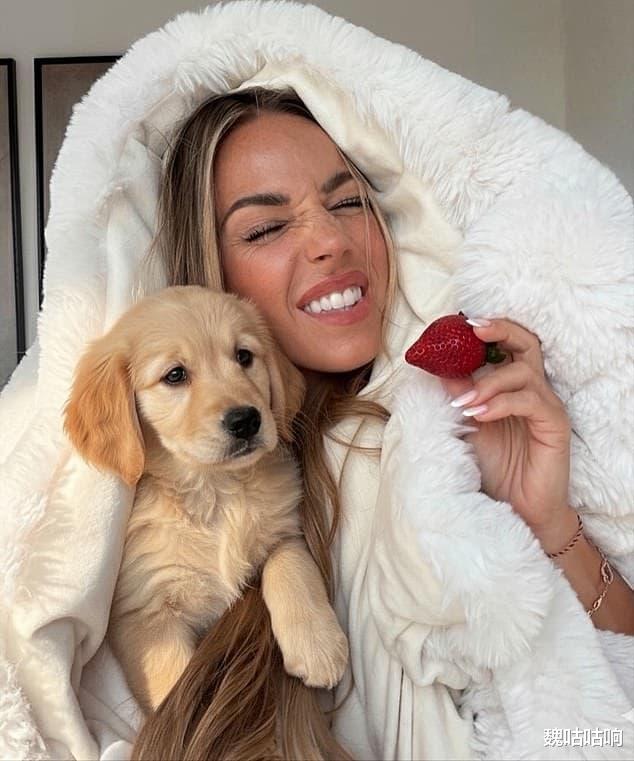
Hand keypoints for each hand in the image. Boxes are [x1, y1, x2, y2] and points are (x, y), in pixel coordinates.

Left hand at [439, 317, 571, 534]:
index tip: (457, 324)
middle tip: (472, 330)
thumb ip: (459, 395)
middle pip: (526, 342)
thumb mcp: (468, 424)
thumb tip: (438, 368)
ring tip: (463, 404)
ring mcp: (546, 405)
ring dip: (488, 382)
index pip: (506, 345)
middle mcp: (532, 388)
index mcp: (512, 384)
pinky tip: (479, 415)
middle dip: (500, 331)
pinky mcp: (555, 424)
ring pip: (524, 372)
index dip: (485, 331)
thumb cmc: (495, 466)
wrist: (518, 508)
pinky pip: (530, 402)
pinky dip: (501, 403)